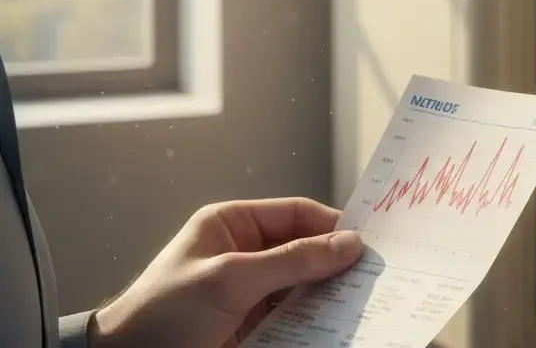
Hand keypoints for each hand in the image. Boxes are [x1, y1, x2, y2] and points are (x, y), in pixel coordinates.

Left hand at [89, 197, 363, 347]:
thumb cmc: (161, 316)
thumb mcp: (231, 279)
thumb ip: (291, 260)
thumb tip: (346, 244)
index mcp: (231, 225)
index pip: (294, 214)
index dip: (330, 224)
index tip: (365, 239)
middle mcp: (242, 253)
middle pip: (303, 250)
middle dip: (333, 262)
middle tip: (370, 272)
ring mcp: (247, 292)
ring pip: (301, 286)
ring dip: (327, 294)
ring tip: (359, 300)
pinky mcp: (250, 326)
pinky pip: (292, 317)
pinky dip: (313, 321)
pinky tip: (333, 323)